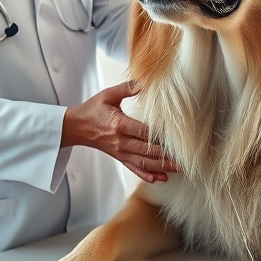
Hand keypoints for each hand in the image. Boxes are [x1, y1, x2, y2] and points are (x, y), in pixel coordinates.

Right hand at [61, 80, 178, 182]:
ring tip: (178, 169)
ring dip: (162, 167)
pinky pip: (135, 169)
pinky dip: (148, 175)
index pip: (144, 132)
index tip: (176, 138)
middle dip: (166, 156)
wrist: (75, 127)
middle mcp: (121, 141)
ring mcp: (120, 152)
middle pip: (147, 151)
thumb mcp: (108, 95)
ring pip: (144, 163)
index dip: (160, 136)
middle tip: (184, 158)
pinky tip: (160, 178)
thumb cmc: (92, 110)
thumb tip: (145, 81)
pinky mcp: (119, 157)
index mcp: (119, 124)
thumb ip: (127, 88)